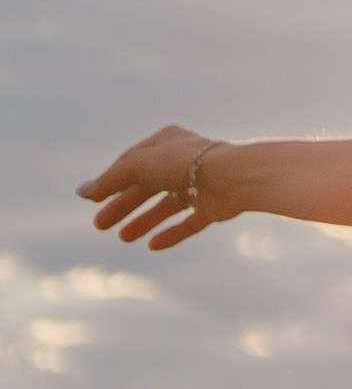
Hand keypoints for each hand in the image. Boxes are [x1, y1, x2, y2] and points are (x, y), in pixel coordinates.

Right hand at [79, 126, 235, 252]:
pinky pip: (190, 222)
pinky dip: (171, 234)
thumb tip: (81, 191)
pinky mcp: (216, 205)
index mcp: (168, 142)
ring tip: (123, 238)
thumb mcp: (138, 166)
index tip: (92, 200)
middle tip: (99, 225)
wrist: (234, 177)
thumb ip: (110, 179)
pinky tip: (152, 246)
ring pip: (167, 205)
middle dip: (123, 205)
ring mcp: (202, 183)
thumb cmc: (184, 163)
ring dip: (144, 221)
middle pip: (147, 186)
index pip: (133, 162)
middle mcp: (185, 161)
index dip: (112, 181)